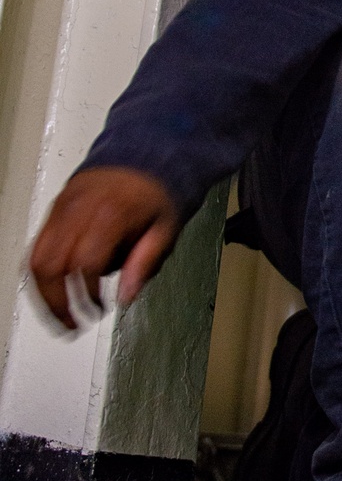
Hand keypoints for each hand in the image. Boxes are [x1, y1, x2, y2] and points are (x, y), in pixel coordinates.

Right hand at [29, 167, 179, 329]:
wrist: (144, 155)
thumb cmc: (156, 192)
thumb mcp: (166, 228)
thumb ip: (145, 263)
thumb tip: (126, 296)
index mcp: (109, 213)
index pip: (86, 263)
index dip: (88, 294)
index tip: (99, 310)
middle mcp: (79, 209)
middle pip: (51, 264)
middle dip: (57, 303)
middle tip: (72, 325)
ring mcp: (62, 208)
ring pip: (36, 258)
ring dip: (44, 294)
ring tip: (60, 316)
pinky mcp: (55, 209)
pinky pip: (37, 246)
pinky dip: (41, 273)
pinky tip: (54, 290)